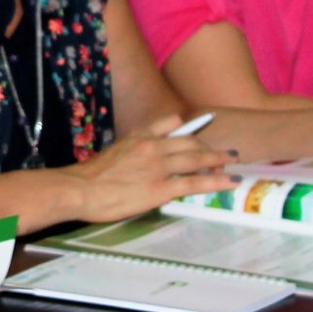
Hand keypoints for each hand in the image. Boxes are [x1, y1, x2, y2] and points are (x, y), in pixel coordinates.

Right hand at [67, 116, 236, 221]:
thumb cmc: (90, 177)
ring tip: (232, 163)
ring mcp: (158, 166)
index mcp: (139, 136)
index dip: (189, 127)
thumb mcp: (114, 153)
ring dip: (219, 160)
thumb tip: (143, 163)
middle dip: (210, 147)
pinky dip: (216, 181)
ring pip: (197, 159)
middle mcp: (152, 146)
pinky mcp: (161, 188)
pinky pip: (195, 182)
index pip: (171, 122)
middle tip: (225, 153)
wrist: (80, 189)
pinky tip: (229, 182)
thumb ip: (132, 153)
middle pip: (190, 141)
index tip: (200, 130)